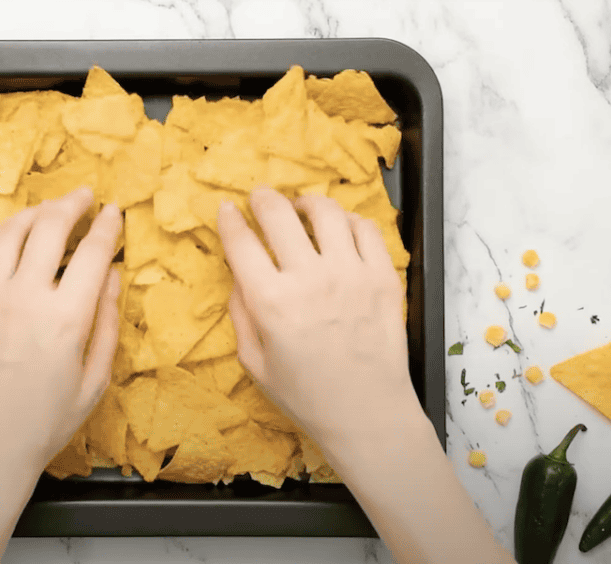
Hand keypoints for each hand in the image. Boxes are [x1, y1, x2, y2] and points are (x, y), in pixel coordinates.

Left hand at [0, 186, 121, 469]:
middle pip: (48, 229)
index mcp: (66, 319)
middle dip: (71, 205)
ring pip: (6, 234)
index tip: (113, 212)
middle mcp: (23, 300)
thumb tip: (111, 276)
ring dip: (30, 215)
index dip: (107, 226)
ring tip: (45, 213)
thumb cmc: (46, 422)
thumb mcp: (94, 380)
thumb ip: (106, 323)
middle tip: (82, 197)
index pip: (92, 253)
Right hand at [217, 187, 422, 465]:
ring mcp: (351, 274)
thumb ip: (241, 314)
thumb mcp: (254, 362)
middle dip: (263, 199)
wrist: (367, 412)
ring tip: (301, 209)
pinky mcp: (383, 277)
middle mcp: (310, 279)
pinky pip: (365, 229)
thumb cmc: (306, 395)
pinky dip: (347, 220)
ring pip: (326, 211)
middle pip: (278, 214)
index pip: (241, 242)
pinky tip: (339, 229)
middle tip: (260, 198)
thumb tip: (239, 275)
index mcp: (271, 302)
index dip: (229, 219)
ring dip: (306, 203)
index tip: (227, 210)